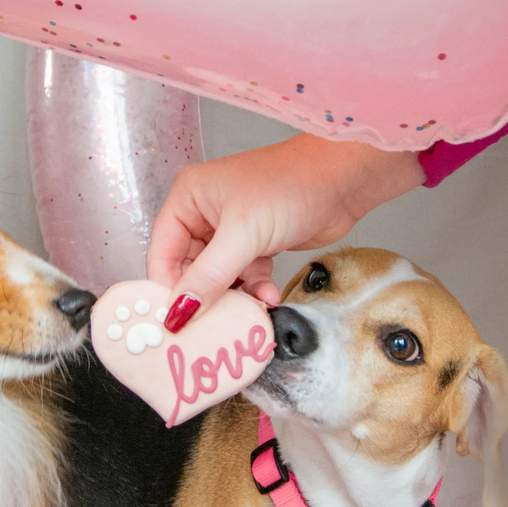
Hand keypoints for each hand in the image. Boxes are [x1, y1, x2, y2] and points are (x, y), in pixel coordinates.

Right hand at [147, 133, 425, 330]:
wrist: (346, 179)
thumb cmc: (292, 186)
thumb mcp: (243, 235)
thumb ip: (208, 277)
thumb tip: (178, 315)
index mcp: (187, 199)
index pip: (162, 254)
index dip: (167, 290)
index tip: (175, 325)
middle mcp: (203, 213)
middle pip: (188, 270)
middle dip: (203, 298)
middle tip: (212, 327)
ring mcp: (230, 230)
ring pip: (217, 278)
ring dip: (233, 297)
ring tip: (247, 313)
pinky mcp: (256, 243)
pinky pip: (244, 277)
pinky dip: (255, 290)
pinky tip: (268, 298)